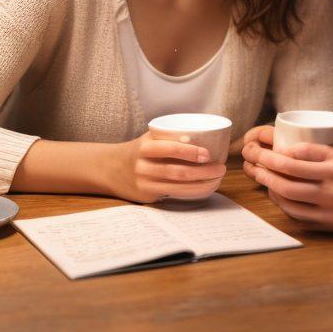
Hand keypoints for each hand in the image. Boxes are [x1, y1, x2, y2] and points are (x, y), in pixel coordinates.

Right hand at [106, 131, 225, 203]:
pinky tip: (206, 188)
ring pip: (178, 187)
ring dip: (202, 184)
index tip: (208, 154)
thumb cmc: (140, 150)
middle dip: (203, 172)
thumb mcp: (149, 138)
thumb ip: (171, 135)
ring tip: (218, 178)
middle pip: (177, 172)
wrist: (111, 168)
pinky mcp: (148, 197)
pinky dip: (193, 192)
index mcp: (145, 147)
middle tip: (221, 167)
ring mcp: (145, 184)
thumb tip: (207, 133)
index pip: (170, 149)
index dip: (190, 152)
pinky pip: (174, 195)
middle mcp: (143, 167)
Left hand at [242, 134, 332, 230]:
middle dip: (266, 168)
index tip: (268, 147)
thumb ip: (327, 145)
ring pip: (290, 198)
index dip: (278, 152)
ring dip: (271, 188)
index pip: (299, 155)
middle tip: (256, 162)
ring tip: (263, 179)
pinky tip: (279, 196)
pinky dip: (285, 206)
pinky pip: (300, 216)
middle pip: (289, 177)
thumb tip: (293, 139)